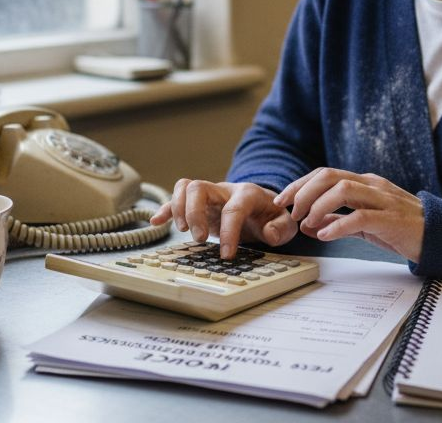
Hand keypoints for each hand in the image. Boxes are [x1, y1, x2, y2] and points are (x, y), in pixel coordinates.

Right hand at [149, 179, 297, 258]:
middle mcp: (224, 190)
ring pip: (185, 187)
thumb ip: (281, 228)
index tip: (227, 255)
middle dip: (194, 214)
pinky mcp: (197, 203)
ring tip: (182, 232)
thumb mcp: (285, 223)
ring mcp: (209, 195)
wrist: (263, 205)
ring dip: (178, 208)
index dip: (229, 232)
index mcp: (247, 194)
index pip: (233, 208)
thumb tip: (268, 234)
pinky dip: (165, 209)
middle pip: (199, 188)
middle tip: (200, 240)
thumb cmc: (271, 215)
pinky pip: (175, 198)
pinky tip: (156, 222)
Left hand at [273, 168, 423, 261]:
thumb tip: (308, 223)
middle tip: (290, 212)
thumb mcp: (364, 221)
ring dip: (318, 205)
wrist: (439, 237)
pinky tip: (324, 235)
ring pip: (343, 189)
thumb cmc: (401, 228)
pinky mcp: (391, 219)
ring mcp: (382, 200)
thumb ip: (338, 218)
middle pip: (329, 176)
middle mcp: (372, 185)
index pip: (325, 173)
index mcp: (364, 182)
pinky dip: (338, 224)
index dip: (299, 184)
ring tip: (306, 223)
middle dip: (303, 192)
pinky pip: (360, 217)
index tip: (281, 200)